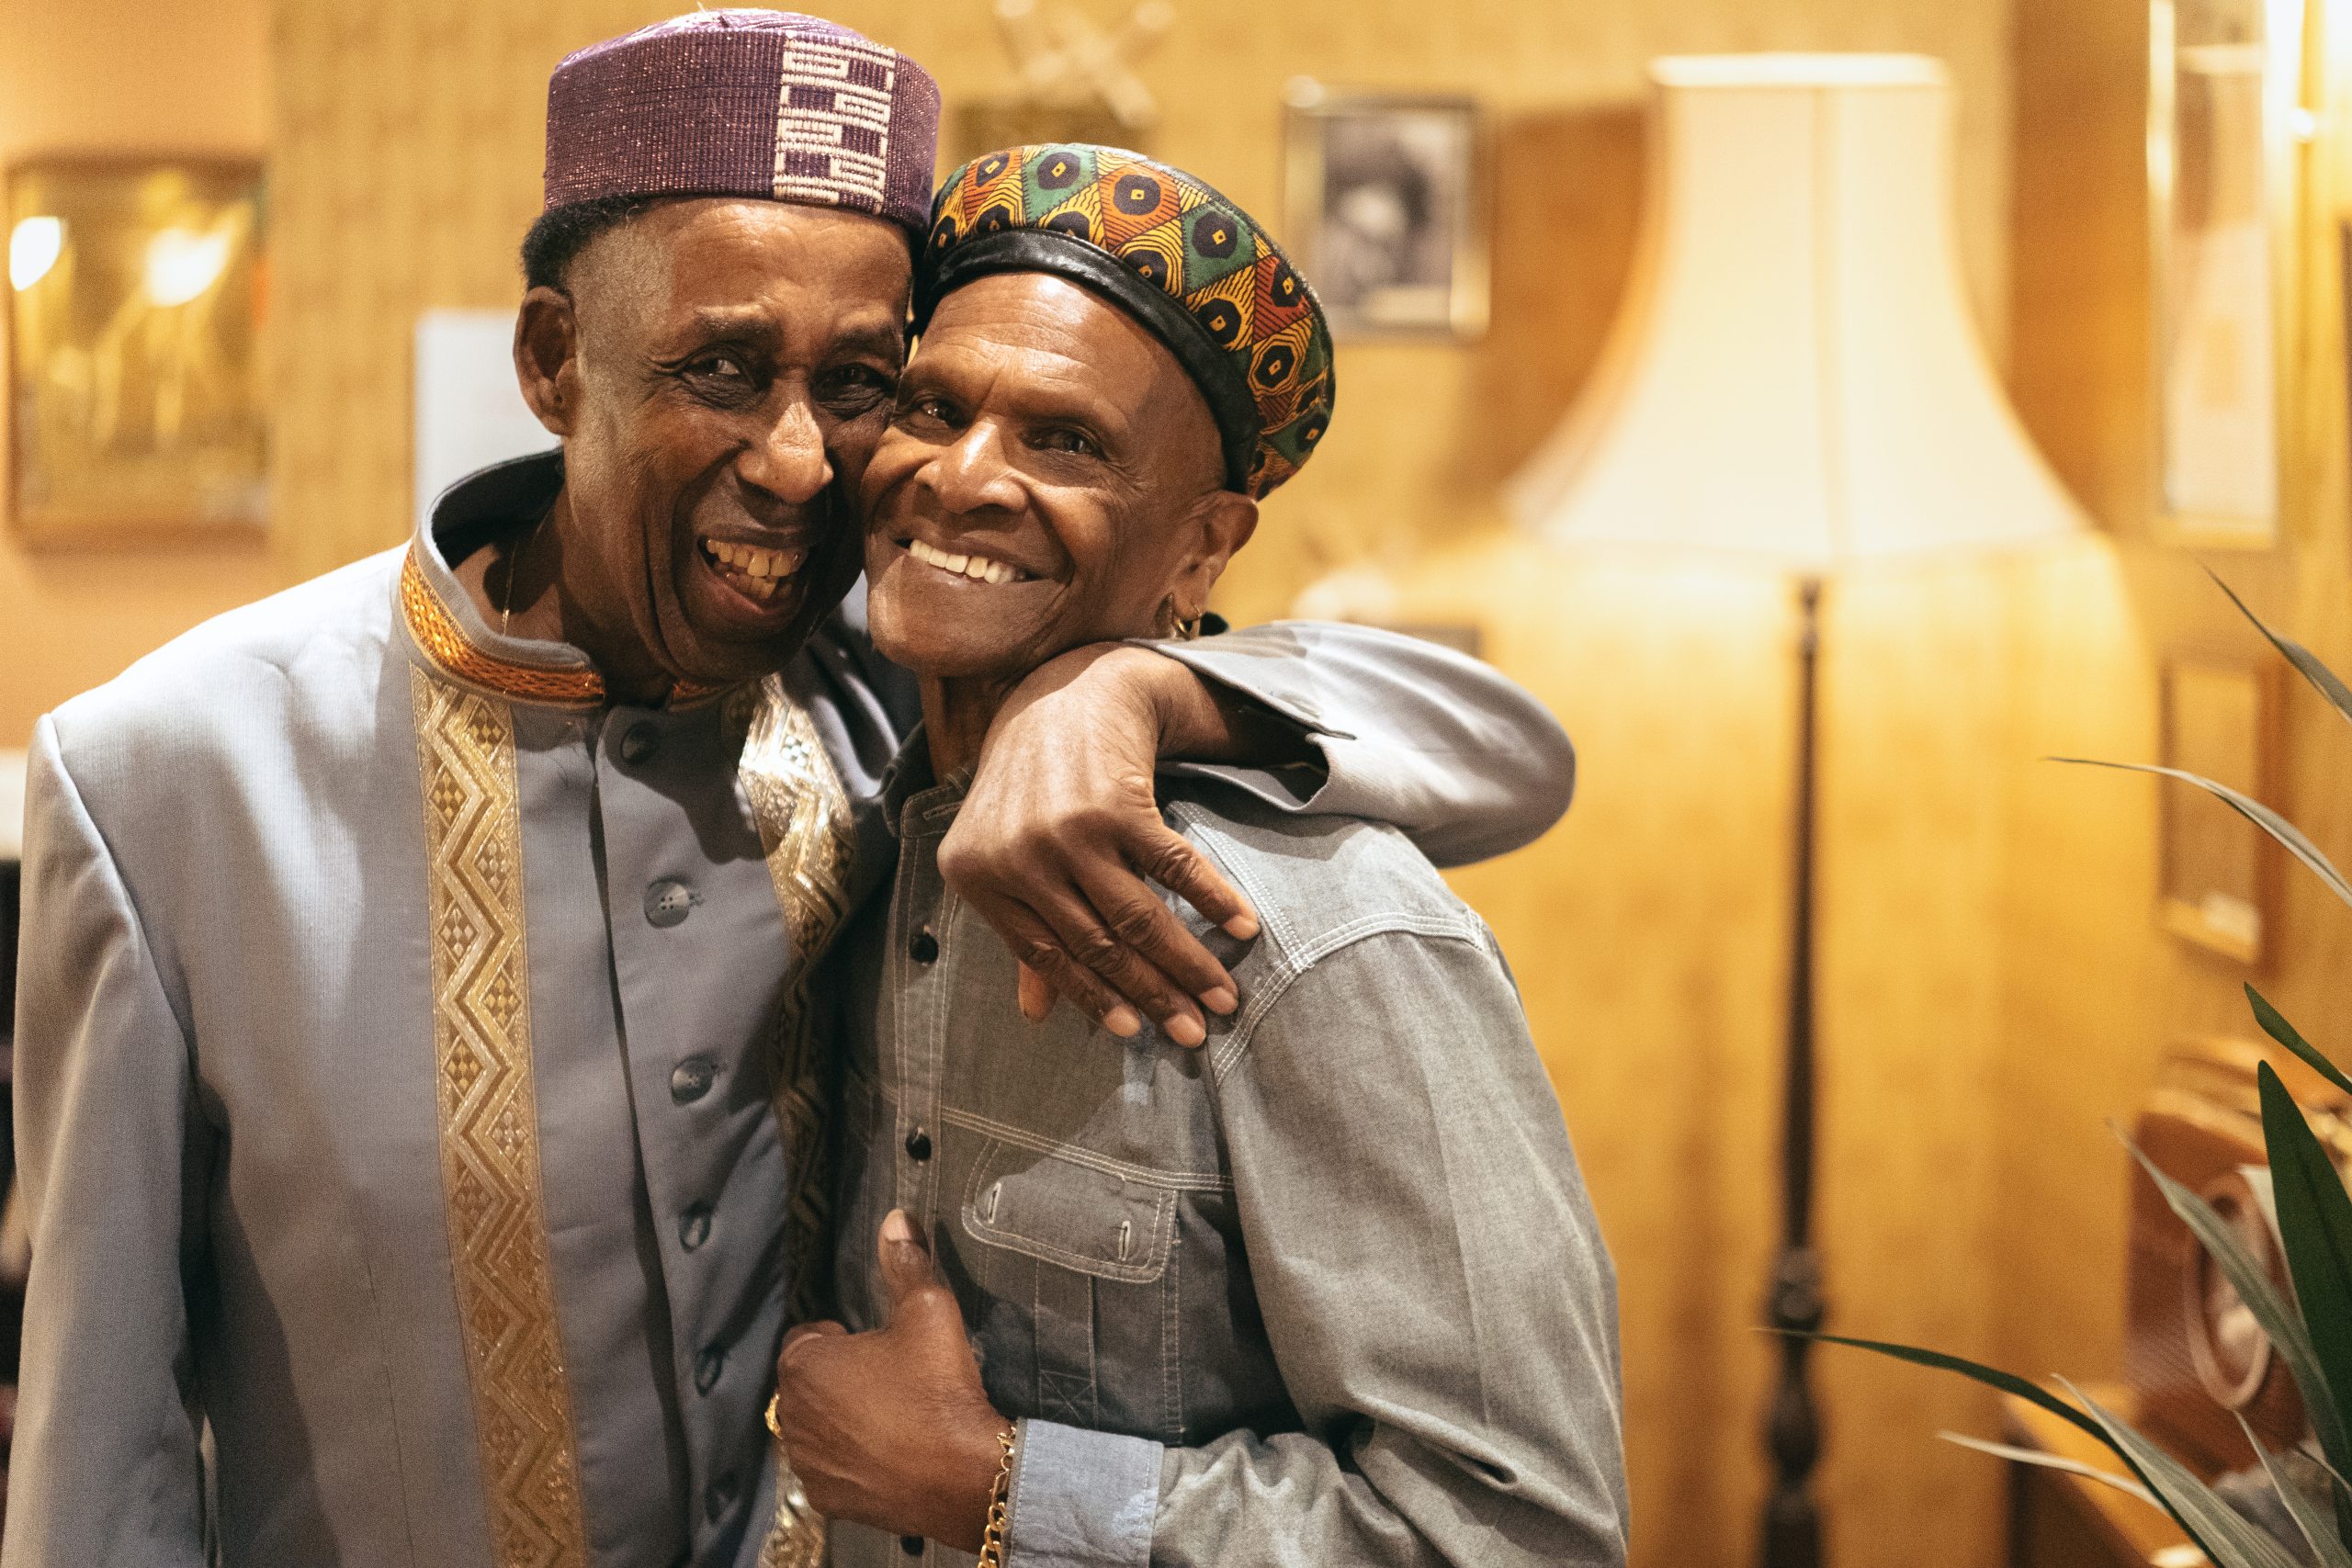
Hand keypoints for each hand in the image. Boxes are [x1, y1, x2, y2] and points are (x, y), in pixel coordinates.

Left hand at [770, 1211, 1009, 1550]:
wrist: (966, 1477)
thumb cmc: (940, 1391)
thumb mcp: (929, 1311)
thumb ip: (905, 1263)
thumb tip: (896, 1219)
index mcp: (804, 1366)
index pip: (804, 1336)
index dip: (839, 1335)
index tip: (875, 1341)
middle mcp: (791, 1417)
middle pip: (806, 1383)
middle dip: (836, 1376)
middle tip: (887, 1374)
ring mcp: (807, 1463)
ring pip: (815, 1426)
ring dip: (839, 1417)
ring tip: (890, 1413)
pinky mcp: (827, 1499)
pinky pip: (829, 1467)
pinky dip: (849, 1458)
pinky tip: (888, 1451)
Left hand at [943, 643, 1261, 1045]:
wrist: (1062, 695)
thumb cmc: (1029, 786)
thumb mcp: (1003, 855)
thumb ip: (1020, 930)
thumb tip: (1036, 1015)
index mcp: (977, 875)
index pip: (1047, 956)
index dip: (1096, 998)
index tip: (1138, 1032)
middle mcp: (1017, 856)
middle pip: (1098, 944)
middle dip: (1154, 995)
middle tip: (1195, 1030)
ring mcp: (1067, 829)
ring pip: (1137, 918)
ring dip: (1188, 963)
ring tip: (1224, 996)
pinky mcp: (1117, 803)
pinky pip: (1174, 867)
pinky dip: (1214, 899)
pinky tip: (1242, 926)